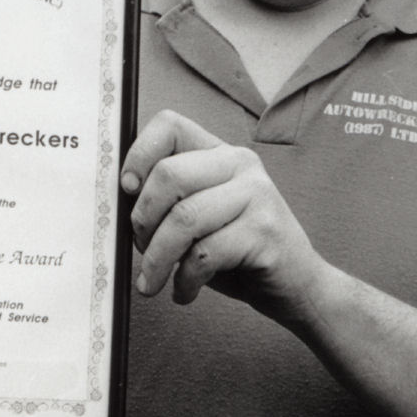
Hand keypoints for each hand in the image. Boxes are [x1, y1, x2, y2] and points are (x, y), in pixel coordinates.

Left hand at [121, 111, 324, 323]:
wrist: (298, 284)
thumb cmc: (236, 250)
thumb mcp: (200, 216)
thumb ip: (169, 201)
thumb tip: (118, 201)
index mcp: (219, 153)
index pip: (169, 125)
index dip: (138, 153)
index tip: (127, 188)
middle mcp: (240, 164)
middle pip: (168, 175)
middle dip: (143, 220)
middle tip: (142, 250)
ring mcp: (257, 195)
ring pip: (183, 219)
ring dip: (158, 259)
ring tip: (153, 281)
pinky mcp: (265, 232)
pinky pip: (205, 253)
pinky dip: (185, 279)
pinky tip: (185, 291)